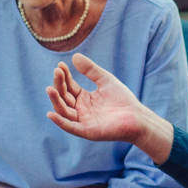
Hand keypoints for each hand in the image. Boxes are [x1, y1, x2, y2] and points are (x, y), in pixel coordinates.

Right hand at [46, 55, 164, 149]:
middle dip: (59, 85)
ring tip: (50, 89)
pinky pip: (71, 127)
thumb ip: (90, 70)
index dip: (64, 77)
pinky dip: (60, 122)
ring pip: (64, 111)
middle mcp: (80, 110)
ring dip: (56, 101)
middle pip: (64, 98)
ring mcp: (83, 121)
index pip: (69, 87)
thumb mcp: (105, 80)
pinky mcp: (87, 131)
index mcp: (83, 98)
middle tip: (57, 72)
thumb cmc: (123, 99)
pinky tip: (51, 114)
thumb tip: (74, 56)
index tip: (60, 65)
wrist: (137, 116)